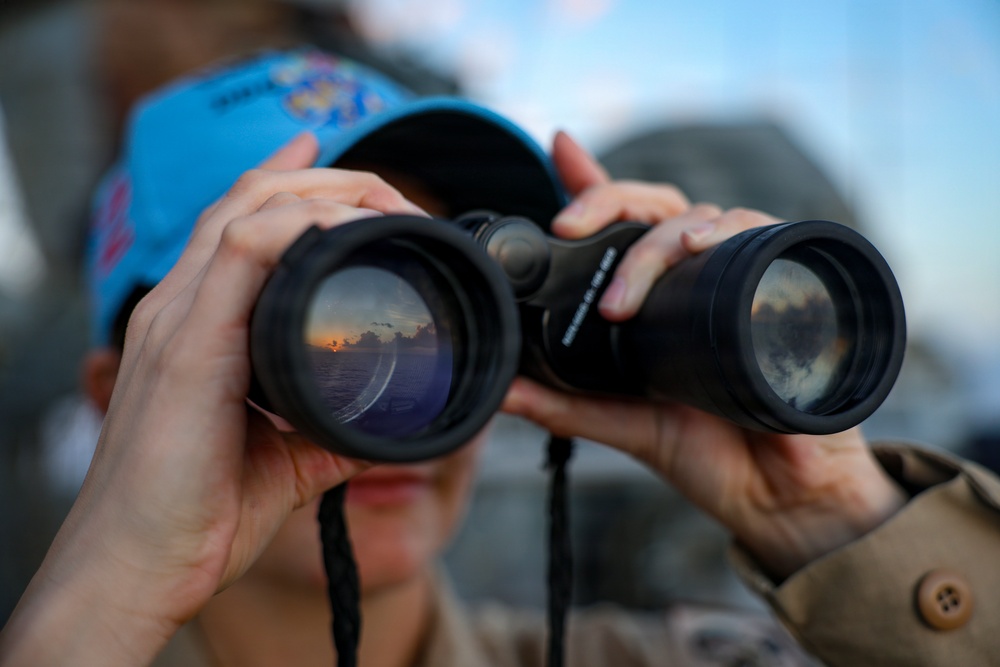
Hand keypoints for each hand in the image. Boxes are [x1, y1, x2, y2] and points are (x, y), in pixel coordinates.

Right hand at [0, 134, 426, 664]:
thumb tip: (389, 425)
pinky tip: (342, 234)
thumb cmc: (198, 511)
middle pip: (246, 200)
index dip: (288, 183)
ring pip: (244, 211)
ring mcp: (177, 320)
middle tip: (386, 191)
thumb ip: (333, 430)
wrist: (138, 564)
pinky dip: (296, 230)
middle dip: (322, 178)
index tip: (337, 167)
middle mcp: (179, 307)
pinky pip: (239, 253)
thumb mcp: (287, 457)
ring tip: (380, 202)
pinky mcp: (187, 347)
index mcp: (196, 324)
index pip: (236, 224)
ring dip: (319, 192)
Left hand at [504, 132, 906, 579]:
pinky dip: (727, 230)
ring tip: (623, 300)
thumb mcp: (624, 425)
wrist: (780, 494)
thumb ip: (565, 406)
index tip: (560, 146)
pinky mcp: (784, 288)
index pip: (624, 225)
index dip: (594, 182)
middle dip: (606, 202)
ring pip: (698, 218)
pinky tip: (699, 245)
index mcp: (657, 301)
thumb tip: (497, 392)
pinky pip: (760, 234)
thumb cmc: (707, 453)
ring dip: (655, 243)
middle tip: (567, 228)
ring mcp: (740, 279)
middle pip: (655, 208)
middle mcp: (695, 280)